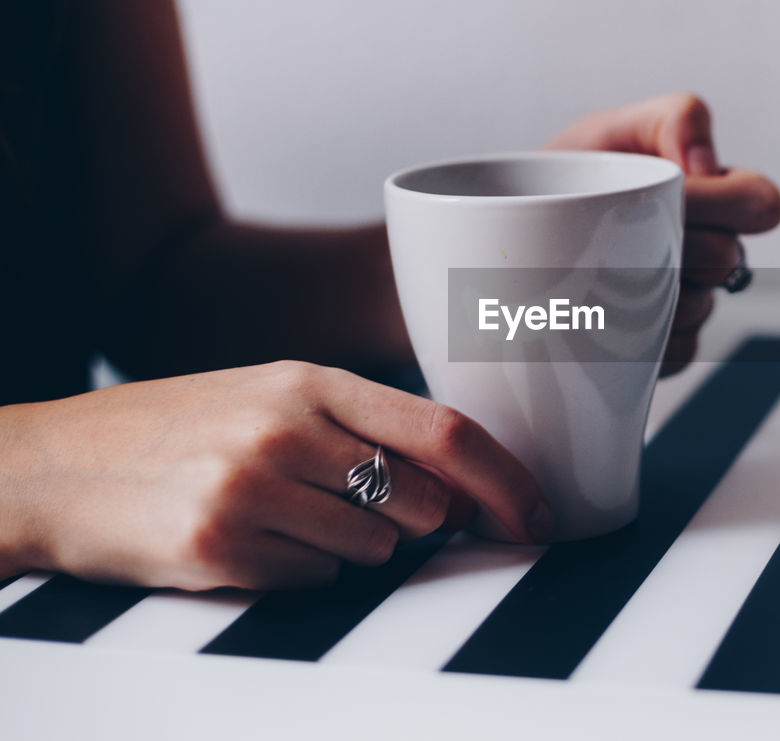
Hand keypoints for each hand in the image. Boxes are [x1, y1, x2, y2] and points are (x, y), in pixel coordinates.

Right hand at [0, 362, 552, 588]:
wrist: (54, 466)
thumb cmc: (180, 429)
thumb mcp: (272, 397)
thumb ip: (364, 429)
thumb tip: (459, 490)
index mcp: (310, 382)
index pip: (444, 430)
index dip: (507, 480)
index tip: (540, 516)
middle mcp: (288, 429)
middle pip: (420, 502)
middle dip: (416, 523)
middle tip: (356, 509)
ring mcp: (254, 490)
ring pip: (373, 551)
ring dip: (350, 547)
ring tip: (281, 515)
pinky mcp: (222, 549)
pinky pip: (315, 582)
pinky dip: (299, 573)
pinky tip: (247, 540)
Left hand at [546, 93, 779, 374]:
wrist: (511, 243)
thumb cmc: (561, 186)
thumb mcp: (607, 132)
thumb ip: (673, 119)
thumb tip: (703, 164)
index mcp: (710, 196)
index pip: (761, 204)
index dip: (728, 205)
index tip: (677, 197)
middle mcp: (707, 252)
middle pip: (727, 259)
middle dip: (673, 244)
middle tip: (623, 234)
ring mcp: (688, 305)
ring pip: (699, 310)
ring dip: (651, 294)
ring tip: (601, 275)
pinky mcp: (664, 352)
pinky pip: (674, 354)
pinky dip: (639, 340)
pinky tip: (606, 321)